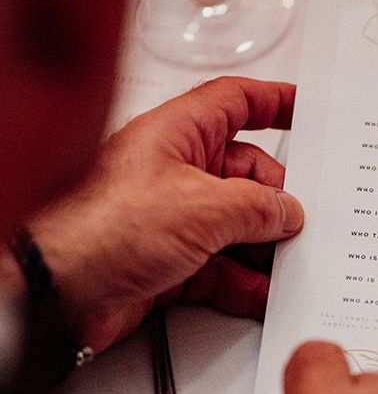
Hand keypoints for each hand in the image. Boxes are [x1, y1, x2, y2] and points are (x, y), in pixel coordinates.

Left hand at [26, 77, 302, 351]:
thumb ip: (258, 206)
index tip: (305, 110)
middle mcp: (175, 172)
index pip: (235, 103)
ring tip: (285, 263)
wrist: (55, 290)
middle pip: (245, 175)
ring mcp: (172, 218)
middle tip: (301, 220)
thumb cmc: (99, 227)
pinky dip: (243, 281)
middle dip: (276, 200)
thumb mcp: (203, 207)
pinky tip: (259, 291)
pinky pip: (221, 266)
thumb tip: (287, 211)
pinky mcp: (169, 261)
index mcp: (177, 134)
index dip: (274, 102)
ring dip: (263, 248)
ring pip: (236, 226)